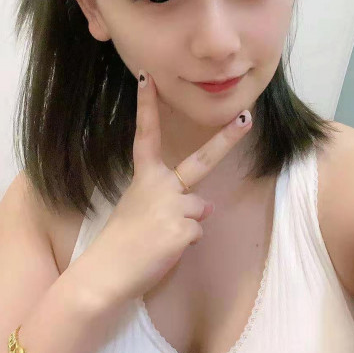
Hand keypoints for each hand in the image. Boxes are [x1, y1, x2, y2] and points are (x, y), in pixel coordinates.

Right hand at [70, 70, 252, 308]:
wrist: (106, 274)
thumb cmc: (120, 243)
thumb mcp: (139, 211)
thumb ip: (169, 200)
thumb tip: (206, 207)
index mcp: (144, 178)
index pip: (146, 136)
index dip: (146, 106)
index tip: (146, 78)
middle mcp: (160, 185)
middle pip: (201, 160)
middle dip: (227, 138)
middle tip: (248, 117)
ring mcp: (173, 205)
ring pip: (200, 211)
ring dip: (187, 227)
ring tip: (159, 239)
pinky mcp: (183, 228)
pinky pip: (196, 232)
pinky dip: (184, 244)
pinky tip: (163, 250)